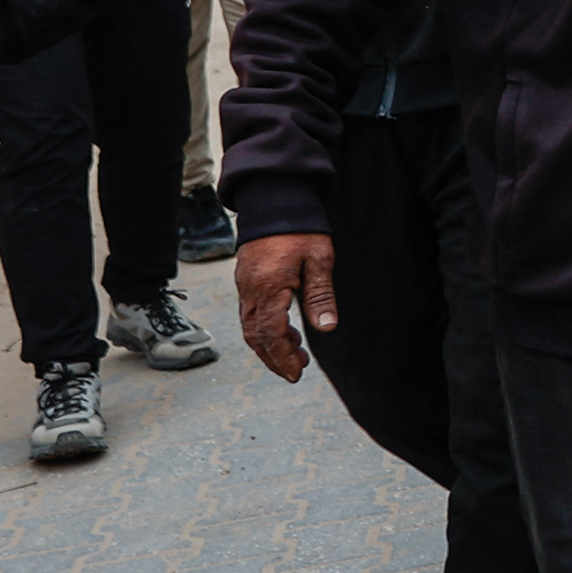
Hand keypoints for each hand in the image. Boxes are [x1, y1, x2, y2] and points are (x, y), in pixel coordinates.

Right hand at [235, 233, 338, 382]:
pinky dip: (264, 329)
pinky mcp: (246, 280)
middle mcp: (250, 290)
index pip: (272, 332)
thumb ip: (320, 295)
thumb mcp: (319, 259)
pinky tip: (285, 331)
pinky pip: (250, 313)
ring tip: (294, 356)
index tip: (297, 373)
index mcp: (269, 287)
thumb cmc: (300, 228)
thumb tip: (326, 327)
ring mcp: (245, 285)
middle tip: (295, 373)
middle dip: (274, 358)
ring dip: (269, 346)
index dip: (283, 356)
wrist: (274, 199)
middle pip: (256, 336)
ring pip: (250, 327)